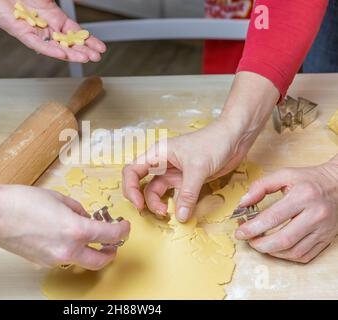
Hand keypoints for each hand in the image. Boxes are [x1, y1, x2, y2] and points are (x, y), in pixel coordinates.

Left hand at [0, 0, 105, 61]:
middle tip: (96, 57)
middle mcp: (45, 27)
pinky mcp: (21, 33)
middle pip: (68, 42)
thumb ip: (57, 10)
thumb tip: (74, 16)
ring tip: (85, 59)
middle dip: (83, 50)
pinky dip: (51, 50)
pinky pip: (38, 44)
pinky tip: (63, 54)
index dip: (88, 40)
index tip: (100, 48)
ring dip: (71, 54)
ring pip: (56, 47)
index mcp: (53, 17)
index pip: (74, 32)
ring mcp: (34, 32)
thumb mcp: (46, 0)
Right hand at [0, 186, 129, 269]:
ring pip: (81, 261)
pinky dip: (70, 251)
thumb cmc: (23, 201)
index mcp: (76, 230)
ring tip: (86, 238)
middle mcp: (68, 250)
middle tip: (113, 244)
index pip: (110, 236)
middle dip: (110, 253)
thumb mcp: (59, 198)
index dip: (122, 232)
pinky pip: (64, 259)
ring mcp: (54, 259)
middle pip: (100, 261)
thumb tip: (85, 217)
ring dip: (89, 252)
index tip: (124, 227)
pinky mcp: (42, 262)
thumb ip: (78, 209)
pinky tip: (63, 237)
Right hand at [122, 72, 278, 222]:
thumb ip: (187, 193)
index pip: (132, 171)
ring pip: (158, 193)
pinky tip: (183, 212)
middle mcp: (161, 164)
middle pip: (142, 185)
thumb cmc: (213, 142)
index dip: (130, 188)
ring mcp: (173, 173)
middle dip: (145, 200)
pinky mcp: (186, 181)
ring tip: (170, 214)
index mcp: (157, 154)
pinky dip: (176, 206)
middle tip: (158, 213)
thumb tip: (180, 217)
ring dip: (160, 205)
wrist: (235, 138)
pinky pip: (175, 196)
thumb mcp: (198, 168)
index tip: (138, 204)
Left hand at [236, 158, 337, 262]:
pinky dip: (287, 255)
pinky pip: (304, 256)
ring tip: (259, 243)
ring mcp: (323, 230)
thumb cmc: (309, 179)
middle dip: (260, 244)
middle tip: (248, 240)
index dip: (252, 228)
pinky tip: (276, 248)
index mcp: (303, 196)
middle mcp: (316, 215)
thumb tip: (242, 203)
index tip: (239, 232)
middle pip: (283, 240)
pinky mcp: (327, 239)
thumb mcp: (284, 175)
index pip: (273, 218)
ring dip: (272, 252)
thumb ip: (260, 186)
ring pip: (293, 252)